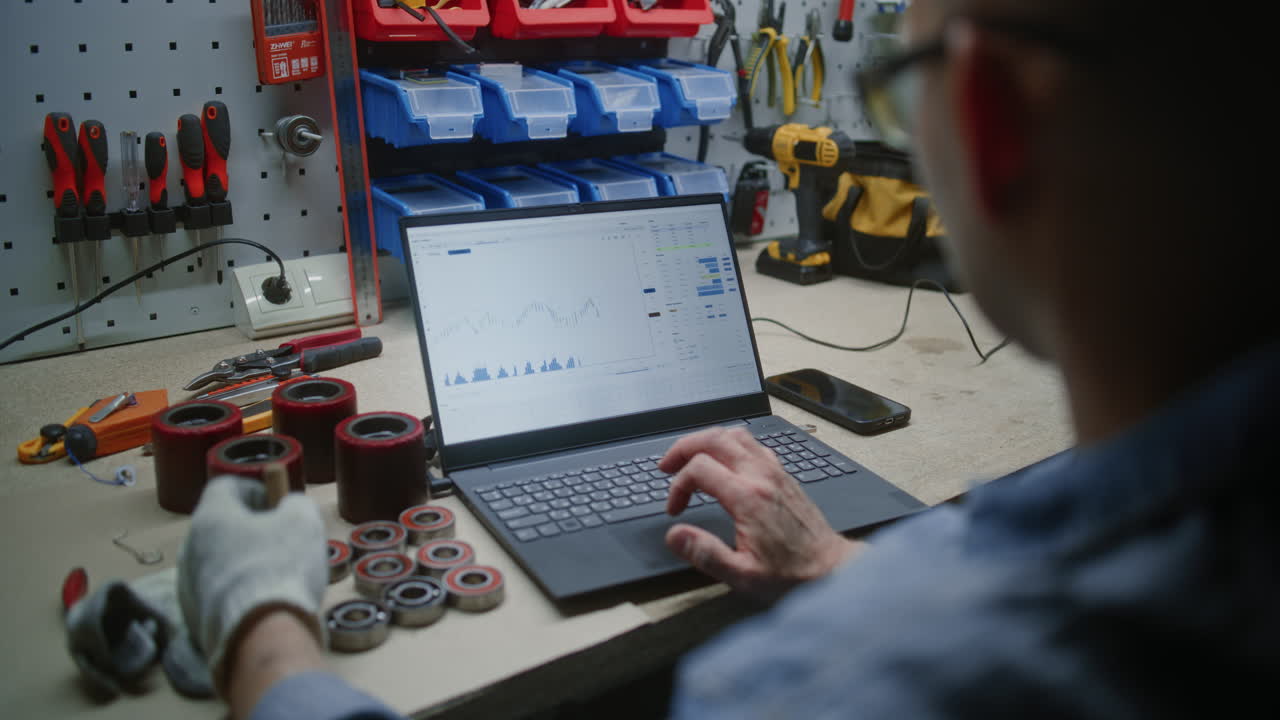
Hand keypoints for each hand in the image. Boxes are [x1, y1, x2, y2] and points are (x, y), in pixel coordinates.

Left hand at [177, 475, 327, 695]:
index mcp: (211, 516)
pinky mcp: (192, 618)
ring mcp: (187, 585)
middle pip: (220, 526)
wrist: (260, 635)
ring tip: (274, 578)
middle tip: (280, 542)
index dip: (254, 490)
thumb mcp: (303, 522)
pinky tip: (261, 604)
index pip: (225, 486)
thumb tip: (290, 507)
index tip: (276, 505)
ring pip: (217, 562)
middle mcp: (190, 547)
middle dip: (249, 530)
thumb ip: (296, 504)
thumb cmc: (280, 567)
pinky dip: (237, 593)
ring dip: (242, 562)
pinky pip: (216, 594)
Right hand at [661, 427, 862, 595]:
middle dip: (683, 448)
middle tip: (667, 466)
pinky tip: (724, 463)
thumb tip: (675, 536)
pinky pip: (753, 445)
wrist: (832, 569)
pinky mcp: (783, 476)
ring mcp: (775, 473)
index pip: (699, 469)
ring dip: (707, 442)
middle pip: (714, 438)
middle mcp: (763, 477)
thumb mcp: (743, 575)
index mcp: (749, 498)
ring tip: (690, 459)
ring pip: (735, 435)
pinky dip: (730, 446)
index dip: (677, 486)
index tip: (675, 510)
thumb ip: (706, 554)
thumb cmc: (792, 574)